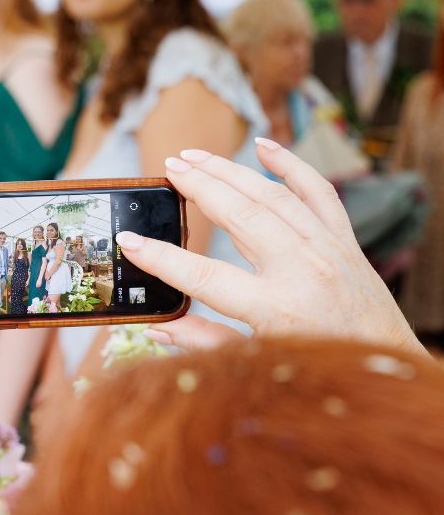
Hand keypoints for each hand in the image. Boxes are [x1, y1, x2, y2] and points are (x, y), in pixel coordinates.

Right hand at [119, 139, 426, 358]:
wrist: (385, 365)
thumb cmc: (316, 369)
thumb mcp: (256, 361)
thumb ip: (203, 342)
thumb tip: (155, 328)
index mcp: (275, 308)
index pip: (203, 276)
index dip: (160, 257)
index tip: (129, 240)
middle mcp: (302, 271)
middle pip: (240, 216)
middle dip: (199, 187)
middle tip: (167, 168)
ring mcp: (327, 249)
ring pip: (273, 195)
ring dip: (230, 170)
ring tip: (194, 156)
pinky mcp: (345, 240)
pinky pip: (318, 192)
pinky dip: (291, 165)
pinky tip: (263, 145)